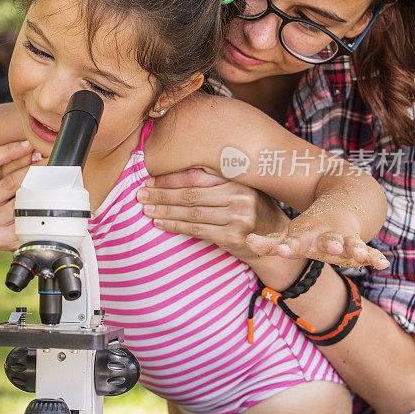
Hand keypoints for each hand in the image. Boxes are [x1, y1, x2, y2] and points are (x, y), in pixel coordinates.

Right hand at [0, 140, 43, 250]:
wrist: (0, 233)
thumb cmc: (3, 200)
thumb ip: (11, 164)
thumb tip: (34, 145)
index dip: (9, 150)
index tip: (30, 144)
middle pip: (10, 181)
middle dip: (35, 169)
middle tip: (53, 160)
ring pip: (20, 202)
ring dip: (42, 191)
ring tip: (58, 181)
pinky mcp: (0, 239)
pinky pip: (25, 222)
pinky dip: (40, 213)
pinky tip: (50, 206)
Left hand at [138, 168, 287, 260]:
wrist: (275, 237)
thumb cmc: (250, 208)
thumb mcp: (238, 188)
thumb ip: (214, 180)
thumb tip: (170, 176)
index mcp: (237, 178)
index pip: (196, 176)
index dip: (170, 179)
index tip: (149, 180)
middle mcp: (239, 196)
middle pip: (190, 195)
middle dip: (161, 195)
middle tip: (140, 195)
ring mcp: (237, 217)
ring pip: (191, 213)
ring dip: (164, 211)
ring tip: (146, 209)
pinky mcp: (232, 237)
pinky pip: (197, 230)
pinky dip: (175, 226)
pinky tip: (161, 223)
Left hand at [246, 217, 389, 268]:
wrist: (341, 207)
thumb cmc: (309, 229)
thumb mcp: (290, 236)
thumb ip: (269, 243)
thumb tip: (246, 242)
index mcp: (306, 235)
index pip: (294, 242)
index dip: (287, 246)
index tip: (281, 251)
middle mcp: (325, 236)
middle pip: (326, 241)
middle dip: (328, 244)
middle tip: (330, 246)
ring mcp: (344, 239)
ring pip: (350, 244)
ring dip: (354, 248)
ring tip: (360, 253)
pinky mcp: (359, 244)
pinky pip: (370, 251)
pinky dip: (376, 257)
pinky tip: (383, 264)